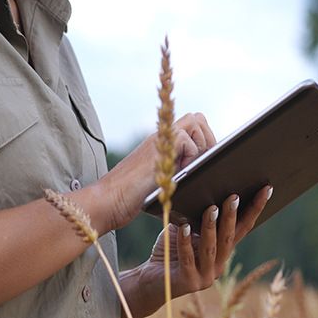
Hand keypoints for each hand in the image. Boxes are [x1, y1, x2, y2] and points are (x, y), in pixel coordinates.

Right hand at [98, 113, 216, 231]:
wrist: (110, 200)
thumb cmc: (136, 197)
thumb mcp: (164, 180)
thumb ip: (178, 170)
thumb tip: (202, 173)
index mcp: (165, 143)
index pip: (194, 125)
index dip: (205, 139)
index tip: (205, 160)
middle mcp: (163, 137)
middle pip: (197, 118)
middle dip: (207, 139)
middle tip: (201, 162)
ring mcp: (160, 140)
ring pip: (194, 121)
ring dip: (200, 144)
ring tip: (190, 166)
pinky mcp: (159, 148)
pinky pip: (186, 139)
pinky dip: (190, 156)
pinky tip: (179, 171)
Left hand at [119, 186, 271, 317]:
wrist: (152, 282)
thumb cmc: (169, 252)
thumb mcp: (185, 231)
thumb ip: (196, 217)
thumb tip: (203, 189)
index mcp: (222, 252)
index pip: (242, 229)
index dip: (254, 210)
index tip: (265, 190)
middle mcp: (218, 266)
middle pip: (228, 238)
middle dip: (232, 216)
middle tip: (234, 196)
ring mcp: (205, 277)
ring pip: (211, 248)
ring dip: (211, 227)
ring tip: (212, 208)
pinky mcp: (188, 283)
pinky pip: (187, 258)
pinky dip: (185, 242)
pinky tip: (184, 227)